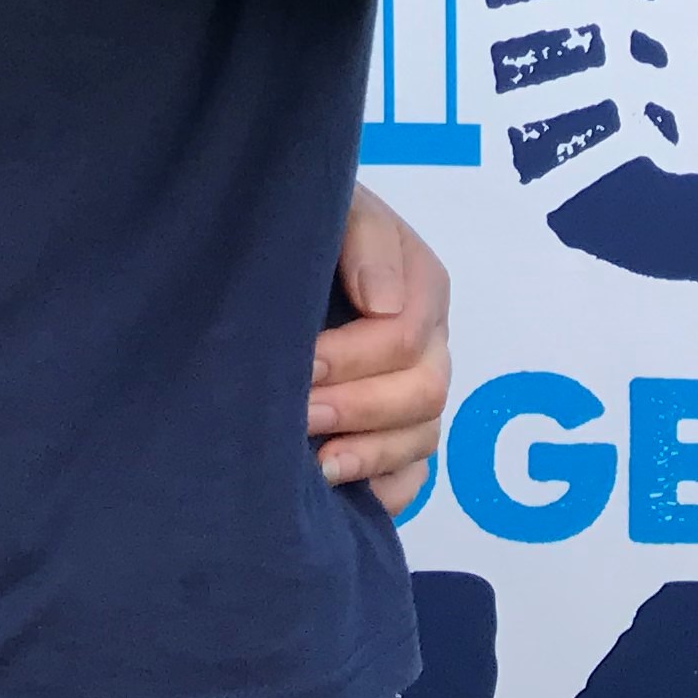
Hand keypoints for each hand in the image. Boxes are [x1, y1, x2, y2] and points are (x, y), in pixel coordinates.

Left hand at [311, 184, 453, 510]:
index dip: (352, 355)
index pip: (403, 334)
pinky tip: (341, 492)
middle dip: (358, 407)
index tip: (302, 361)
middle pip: (422, 392)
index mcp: (419, 282)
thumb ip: (364, 238)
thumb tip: (383, 303)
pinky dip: (385, 489)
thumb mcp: (335, 205)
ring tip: (318, 464)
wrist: (271, 239)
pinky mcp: (397, 433)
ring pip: (421, 437)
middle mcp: (426, 341)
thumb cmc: (303, 224)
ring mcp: (415, 390)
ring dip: (371, 454)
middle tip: (299, 413)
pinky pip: (413, 477)